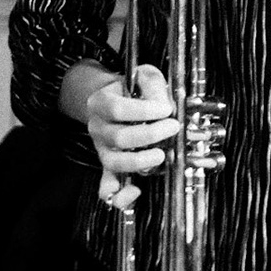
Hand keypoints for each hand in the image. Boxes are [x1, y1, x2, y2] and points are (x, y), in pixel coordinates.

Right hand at [83, 64, 179, 209]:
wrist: (118, 98)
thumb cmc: (133, 89)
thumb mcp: (144, 76)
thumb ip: (153, 86)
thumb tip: (164, 106)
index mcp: (100, 102)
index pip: (117, 109)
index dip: (143, 111)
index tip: (166, 109)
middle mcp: (97, 127)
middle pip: (118, 138)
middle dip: (149, 135)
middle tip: (172, 127)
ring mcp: (103, 149)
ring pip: (114, 162)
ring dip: (140, 161)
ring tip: (161, 154)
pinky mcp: (110, 168)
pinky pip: (108, 188)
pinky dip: (120, 195)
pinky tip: (135, 190)